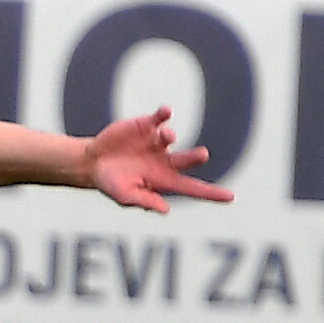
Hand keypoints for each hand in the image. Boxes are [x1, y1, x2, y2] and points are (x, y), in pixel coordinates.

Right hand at [84, 108, 235, 212]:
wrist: (92, 162)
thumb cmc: (111, 183)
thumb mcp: (124, 196)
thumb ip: (144, 201)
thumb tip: (165, 210)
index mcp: (163, 180)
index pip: (192, 188)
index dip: (211, 193)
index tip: (231, 197)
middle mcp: (165, 160)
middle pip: (187, 160)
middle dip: (195, 157)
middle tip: (203, 155)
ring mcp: (157, 142)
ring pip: (170, 137)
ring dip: (169, 136)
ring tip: (165, 137)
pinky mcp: (146, 126)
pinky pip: (160, 118)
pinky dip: (163, 114)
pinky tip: (166, 112)